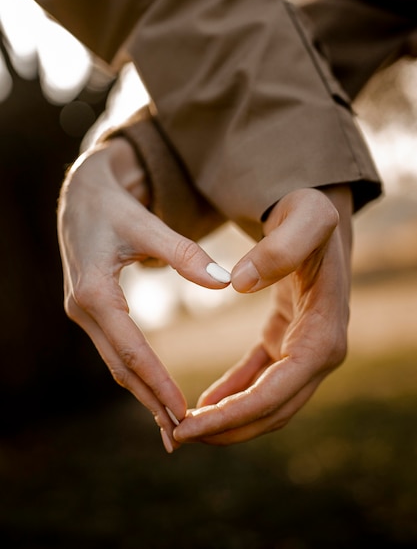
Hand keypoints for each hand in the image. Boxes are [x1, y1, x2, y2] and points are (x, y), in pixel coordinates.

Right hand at [57, 136, 230, 451]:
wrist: (80, 193)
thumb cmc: (114, 204)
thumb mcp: (146, 225)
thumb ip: (184, 253)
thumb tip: (224, 281)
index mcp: (94, 291)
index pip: (131, 349)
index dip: (158, 383)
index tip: (183, 412)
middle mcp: (82, 308)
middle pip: (120, 366)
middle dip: (149, 401)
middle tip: (179, 437)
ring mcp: (82, 311)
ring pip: (115, 362)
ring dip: (141, 392)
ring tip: (171, 424)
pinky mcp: (91, 308)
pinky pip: (115, 349)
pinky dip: (136, 372)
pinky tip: (154, 388)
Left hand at [173, 186, 352, 444]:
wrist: (318, 217)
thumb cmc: (311, 214)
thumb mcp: (304, 216)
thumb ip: (279, 247)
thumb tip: (238, 284)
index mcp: (324, 332)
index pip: (279, 391)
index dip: (235, 414)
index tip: (191, 424)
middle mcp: (322, 350)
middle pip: (274, 409)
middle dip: (227, 429)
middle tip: (176, 436)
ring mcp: (306, 349)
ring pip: (268, 404)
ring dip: (228, 421)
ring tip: (184, 427)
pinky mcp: (288, 342)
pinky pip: (261, 381)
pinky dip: (234, 396)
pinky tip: (205, 404)